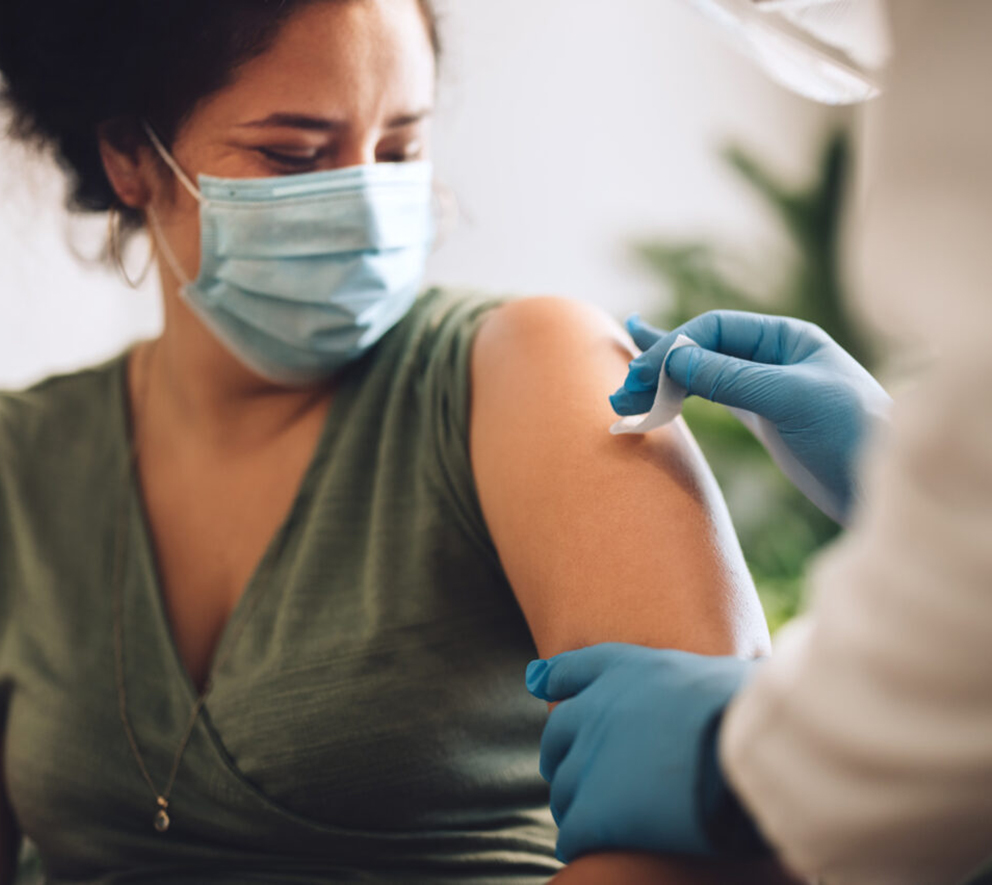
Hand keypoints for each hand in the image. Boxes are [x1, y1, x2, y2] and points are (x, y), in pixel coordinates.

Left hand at [525, 643, 761, 863]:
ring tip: (588, 823)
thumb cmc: (750, 711)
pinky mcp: (594, 811)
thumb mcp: (723, 672)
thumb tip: (738, 678)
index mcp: (626, 669)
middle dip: (560, 755)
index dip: (554, 677)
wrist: (745, 750)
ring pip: (563, 790)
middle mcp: (596, 708)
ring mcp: (590, 760)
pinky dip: (578, 843)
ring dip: (573, 806)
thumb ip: (704, 679)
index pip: (573, 668)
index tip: (538, 682)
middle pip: (557, 734)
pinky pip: (572, 833)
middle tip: (571, 774)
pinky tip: (588, 851)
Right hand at [610, 311, 890, 523]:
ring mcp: (765, 386)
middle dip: (660, 366)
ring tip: (624, 395)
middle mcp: (772, 356)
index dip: (675, 348)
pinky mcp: (762, 418)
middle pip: (702, 349)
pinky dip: (682, 398)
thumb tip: (672, 357)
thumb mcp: (790, 399)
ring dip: (663, 384)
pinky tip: (656, 395)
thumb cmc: (853, 434)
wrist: (884, 490)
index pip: (714, 329)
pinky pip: (712, 397)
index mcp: (786, 337)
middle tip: (621, 391)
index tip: (643, 376)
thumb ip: (730, 377)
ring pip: (701, 373)